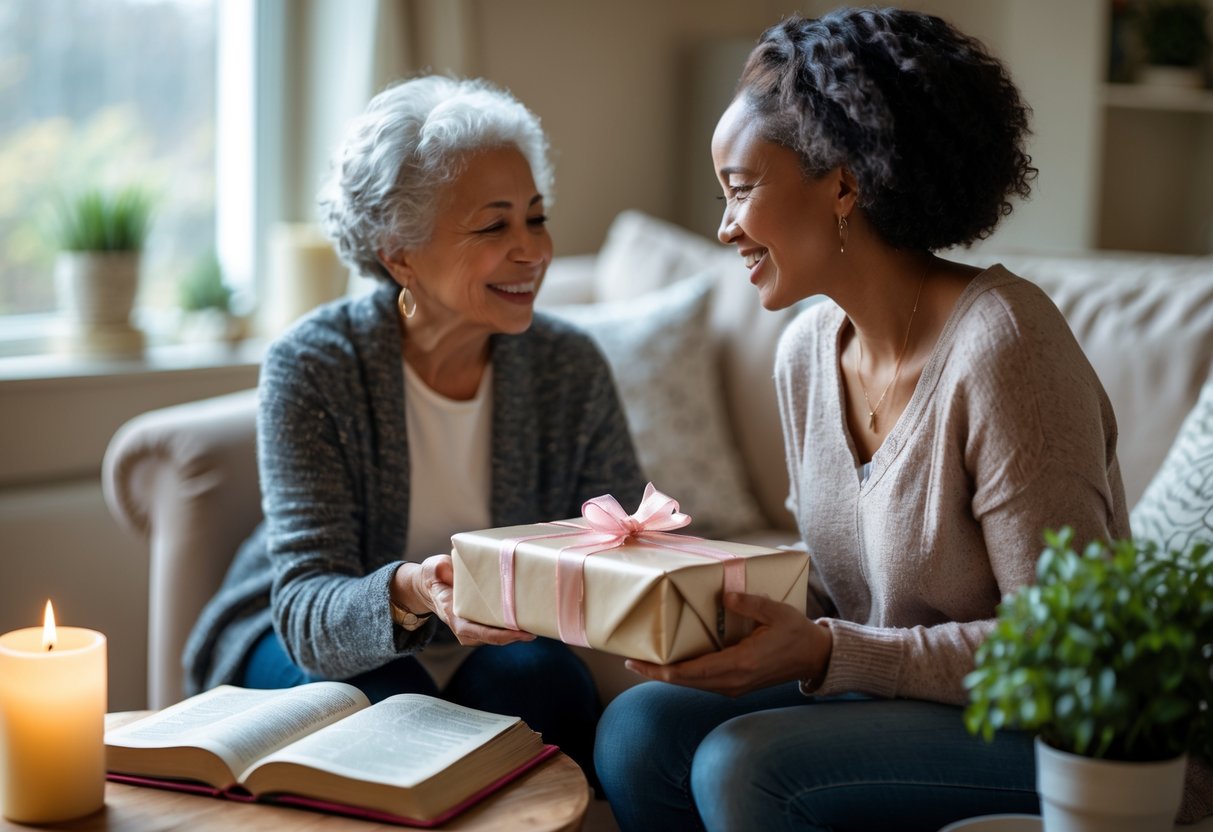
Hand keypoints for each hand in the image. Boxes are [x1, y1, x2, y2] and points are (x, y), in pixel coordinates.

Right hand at [394, 557, 535, 646]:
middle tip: (537, 629)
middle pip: (492, 638)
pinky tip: (531, 618)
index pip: (474, 631)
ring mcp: (474, 626)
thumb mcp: (434, 568)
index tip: (518, 634)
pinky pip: (500, 628)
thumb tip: (445, 570)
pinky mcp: (483, 622)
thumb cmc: (436, 576)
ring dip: (517, 633)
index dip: (497, 635)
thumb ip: (438, 569)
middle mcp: (464, 626)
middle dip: (514, 636)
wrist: (434, 586)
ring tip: (539, 624)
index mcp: (452, 615)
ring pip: (499, 635)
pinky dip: (514, 626)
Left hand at [624, 591, 831, 696]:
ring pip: (693, 684)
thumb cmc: (796, 632)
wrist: (815, 657)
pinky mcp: (737, 684)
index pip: (690, 672)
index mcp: (740, 664)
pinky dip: (684, 675)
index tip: (637, 662)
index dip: (660, 670)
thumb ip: (749, 603)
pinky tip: (671, 665)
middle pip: (685, 682)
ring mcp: (735, 686)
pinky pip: (704, 682)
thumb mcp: (775, 611)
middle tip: (630, 660)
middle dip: (656, 673)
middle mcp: (733, 681)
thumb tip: (724, 597)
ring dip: (668, 675)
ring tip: (645, 662)